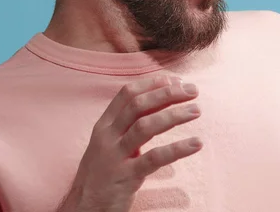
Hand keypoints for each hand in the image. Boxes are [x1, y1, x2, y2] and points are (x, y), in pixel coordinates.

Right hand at [58, 75, 201, 211]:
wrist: (83, 210)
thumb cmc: (101, 175)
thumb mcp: (110, 145)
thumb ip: (128, 125)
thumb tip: (158, 103)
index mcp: (104, 125)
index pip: (127, 93)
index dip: (151, 83)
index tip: (174, 79)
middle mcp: (107, 136)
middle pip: (138, 104)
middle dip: (167, 93)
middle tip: (192, 90)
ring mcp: (115, 156)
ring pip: (146, 126)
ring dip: (174, 115)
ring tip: (196, 110)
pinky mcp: (125, 178)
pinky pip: (154, 158)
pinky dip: (177, 149)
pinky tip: (196, 143)